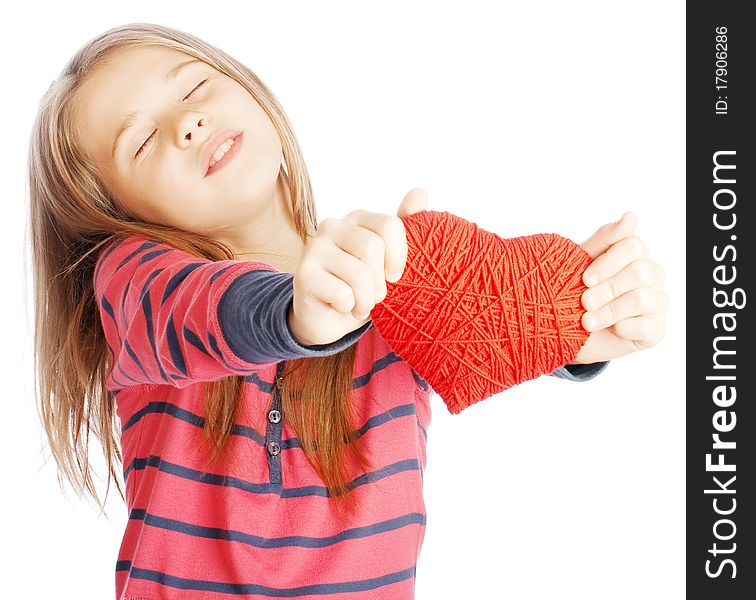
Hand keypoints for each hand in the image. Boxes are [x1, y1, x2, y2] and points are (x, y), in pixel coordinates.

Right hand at [288, 188, 428, 345]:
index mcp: (358, 219)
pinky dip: (349, 307)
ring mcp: (315, 248)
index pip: (389, 225)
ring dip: (366, 300)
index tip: (394, 276)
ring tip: (360, 305)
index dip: (398, 257)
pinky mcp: (304, 274)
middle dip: (380, 282)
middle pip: (373, 248)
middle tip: (374, 296)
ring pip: (359, 274)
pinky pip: (342, 294)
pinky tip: (342, 307)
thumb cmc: (362, 287)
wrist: (327, 317)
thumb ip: (405, 227)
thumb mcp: (388, 260)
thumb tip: (420, 192)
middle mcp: (333, 226)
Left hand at [568, 211, 667, 364]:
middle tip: (584, 301)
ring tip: (587, 321)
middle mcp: (651, 275)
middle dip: (608, 288)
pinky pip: (649, 327)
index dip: (608, 262)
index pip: (633, 246)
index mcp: (633, 254)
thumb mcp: (581, 262)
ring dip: (610, 311)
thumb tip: (631, 216)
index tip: (585, 278)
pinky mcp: (656, 330)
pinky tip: (611, 330)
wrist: (567, 329)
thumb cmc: (575, 289)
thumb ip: (605, 239)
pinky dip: (625, 328)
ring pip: (643, 299)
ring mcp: (656, 303)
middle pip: (641, 272)